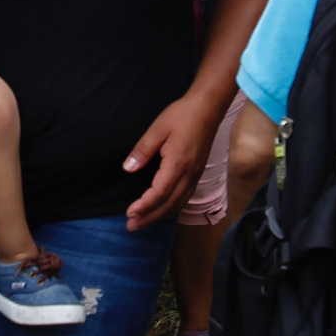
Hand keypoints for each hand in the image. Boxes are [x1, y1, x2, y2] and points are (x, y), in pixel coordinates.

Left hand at [121, 91, 226, 229]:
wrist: (208, 108)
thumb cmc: (182, 115)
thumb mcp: (157, 129)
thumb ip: (142, 150)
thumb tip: (128, 169)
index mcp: (178, 164)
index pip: (160, 193)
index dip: (145, 206)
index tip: (130, 213)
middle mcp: (189, 174)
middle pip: (169, 205)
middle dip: (149, 218)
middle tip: (131, 226)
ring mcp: (195, 176)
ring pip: (178, 205)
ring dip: (160, 217)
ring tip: (142, 223)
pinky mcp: (197, 174)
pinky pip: (184, 199)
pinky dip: (171, 209)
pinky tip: (161, 211)